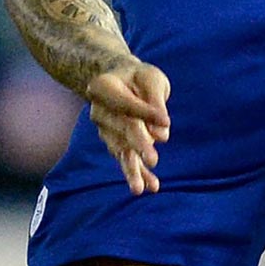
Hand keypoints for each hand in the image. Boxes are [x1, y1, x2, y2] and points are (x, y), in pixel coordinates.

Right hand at [87, 59, 171, 194]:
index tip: (166, 122)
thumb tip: (161, 132)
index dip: (145, 112)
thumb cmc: (139, 77)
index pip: (125, 103)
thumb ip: (155, 101)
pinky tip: (151, 186)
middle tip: (153, 159)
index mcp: (102, 87)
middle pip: (122, 129)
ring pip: (121, 151)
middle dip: (138, 145)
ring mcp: (104, 129)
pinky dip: (139, 173)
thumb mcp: (151, 79)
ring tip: (141, 188)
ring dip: (133, 169)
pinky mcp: (114, 143)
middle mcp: (99, 111)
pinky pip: (127, 159)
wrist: (120, 80)